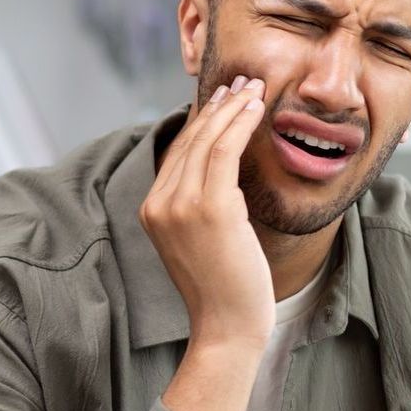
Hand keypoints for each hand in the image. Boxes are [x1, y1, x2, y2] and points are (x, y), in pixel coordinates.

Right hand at [140, 76, 273, 351]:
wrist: (226, 328)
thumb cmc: (224, 291)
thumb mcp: (202, 242)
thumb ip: (201, 208)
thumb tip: (223, 177)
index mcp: (152, 211)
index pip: (177, 152)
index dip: (202, 120)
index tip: (225, 98)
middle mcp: (159, 204)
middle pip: (189, 139)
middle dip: (218, 105)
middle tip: (243, 81)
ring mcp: (180, 205)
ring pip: (207, 138)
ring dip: (233, 107)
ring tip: (255, 88)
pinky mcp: (209, 207)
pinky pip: (224, 149)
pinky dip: (241, 122)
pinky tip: (258, 107)